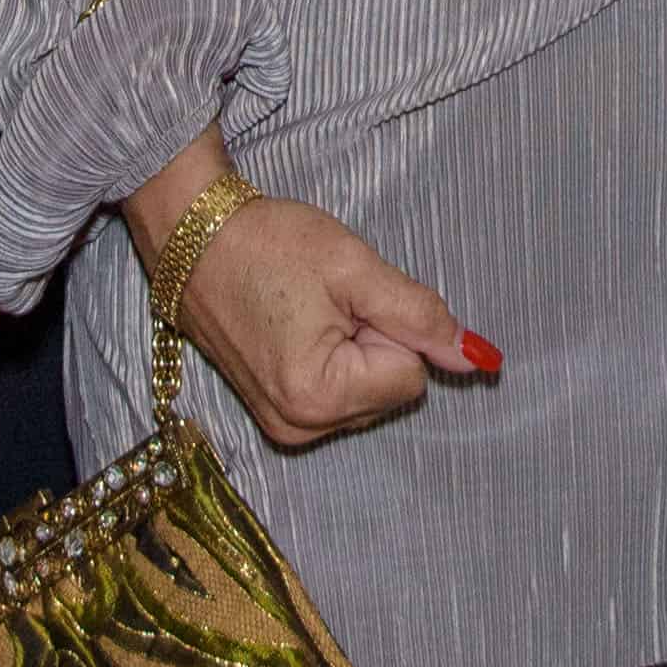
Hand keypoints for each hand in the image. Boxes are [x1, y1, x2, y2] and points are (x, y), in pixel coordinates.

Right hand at [151, 190, 489, 448]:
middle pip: (390, 389)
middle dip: (372, 341)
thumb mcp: (354, 267)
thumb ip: (419, 315)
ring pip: (368, 392)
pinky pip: (339, 393)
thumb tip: (475, 358)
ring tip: (305, 309)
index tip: (345, 298)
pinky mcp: (274, 414)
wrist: (191, 239)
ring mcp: (283, 426)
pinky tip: (296, 325)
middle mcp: (301, 428)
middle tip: (323, 301)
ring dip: (352, 349)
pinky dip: (331, 358)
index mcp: (319, 398)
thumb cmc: (267, 244)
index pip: (412, 375)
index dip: (391, 327)